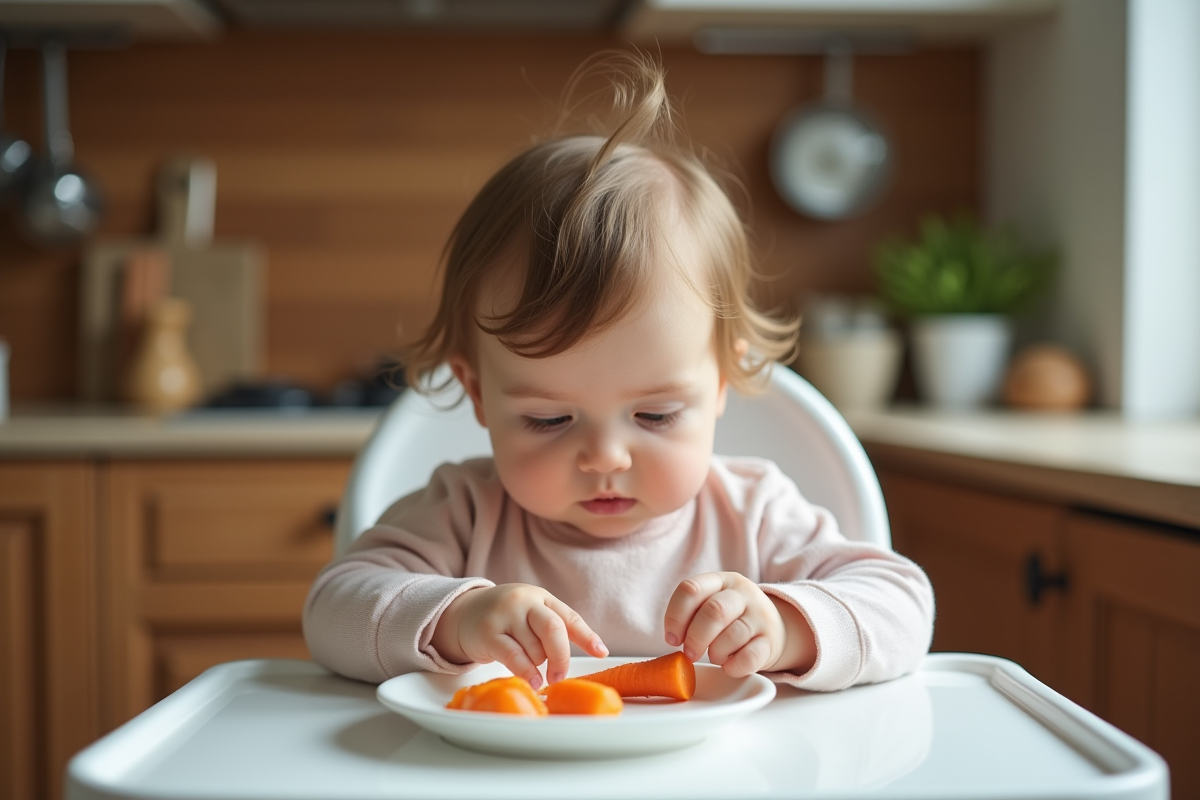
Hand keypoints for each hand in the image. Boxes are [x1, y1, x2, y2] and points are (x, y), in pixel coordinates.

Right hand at [432, 583, 607, 688]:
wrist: (463, 612)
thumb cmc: (506, 618)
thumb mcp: (531, 614)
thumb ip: (555, 628)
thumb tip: (595, 651)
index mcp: (541, 597)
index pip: (569, 617)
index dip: (588, 637)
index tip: (601, 653)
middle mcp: (525, 602)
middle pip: (554, 630)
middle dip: (562, 657)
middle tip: (560, 676)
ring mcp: (506, 615)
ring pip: (534, 648)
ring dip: (538, 665)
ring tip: (530, 667)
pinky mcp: (489, 633)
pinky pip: (514, 657)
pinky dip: (527, 672)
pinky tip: (532, 681)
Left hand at [663, 572, 814, 677]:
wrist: (776, 629)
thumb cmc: (733, 619)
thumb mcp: (713, 603)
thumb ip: (693, 614)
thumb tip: (673, 638)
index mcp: (722, 580)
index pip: (691, 589)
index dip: (675, 616)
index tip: (672, 639)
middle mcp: (743, 594)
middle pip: (713, 611)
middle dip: (695, 637)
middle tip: (690, 654)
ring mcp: (760, 616)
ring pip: (732, 635)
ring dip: (716, 653)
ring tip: (716, 656)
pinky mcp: (770, 642)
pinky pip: (749, 657)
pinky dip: (733, 667)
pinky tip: (729, 666)